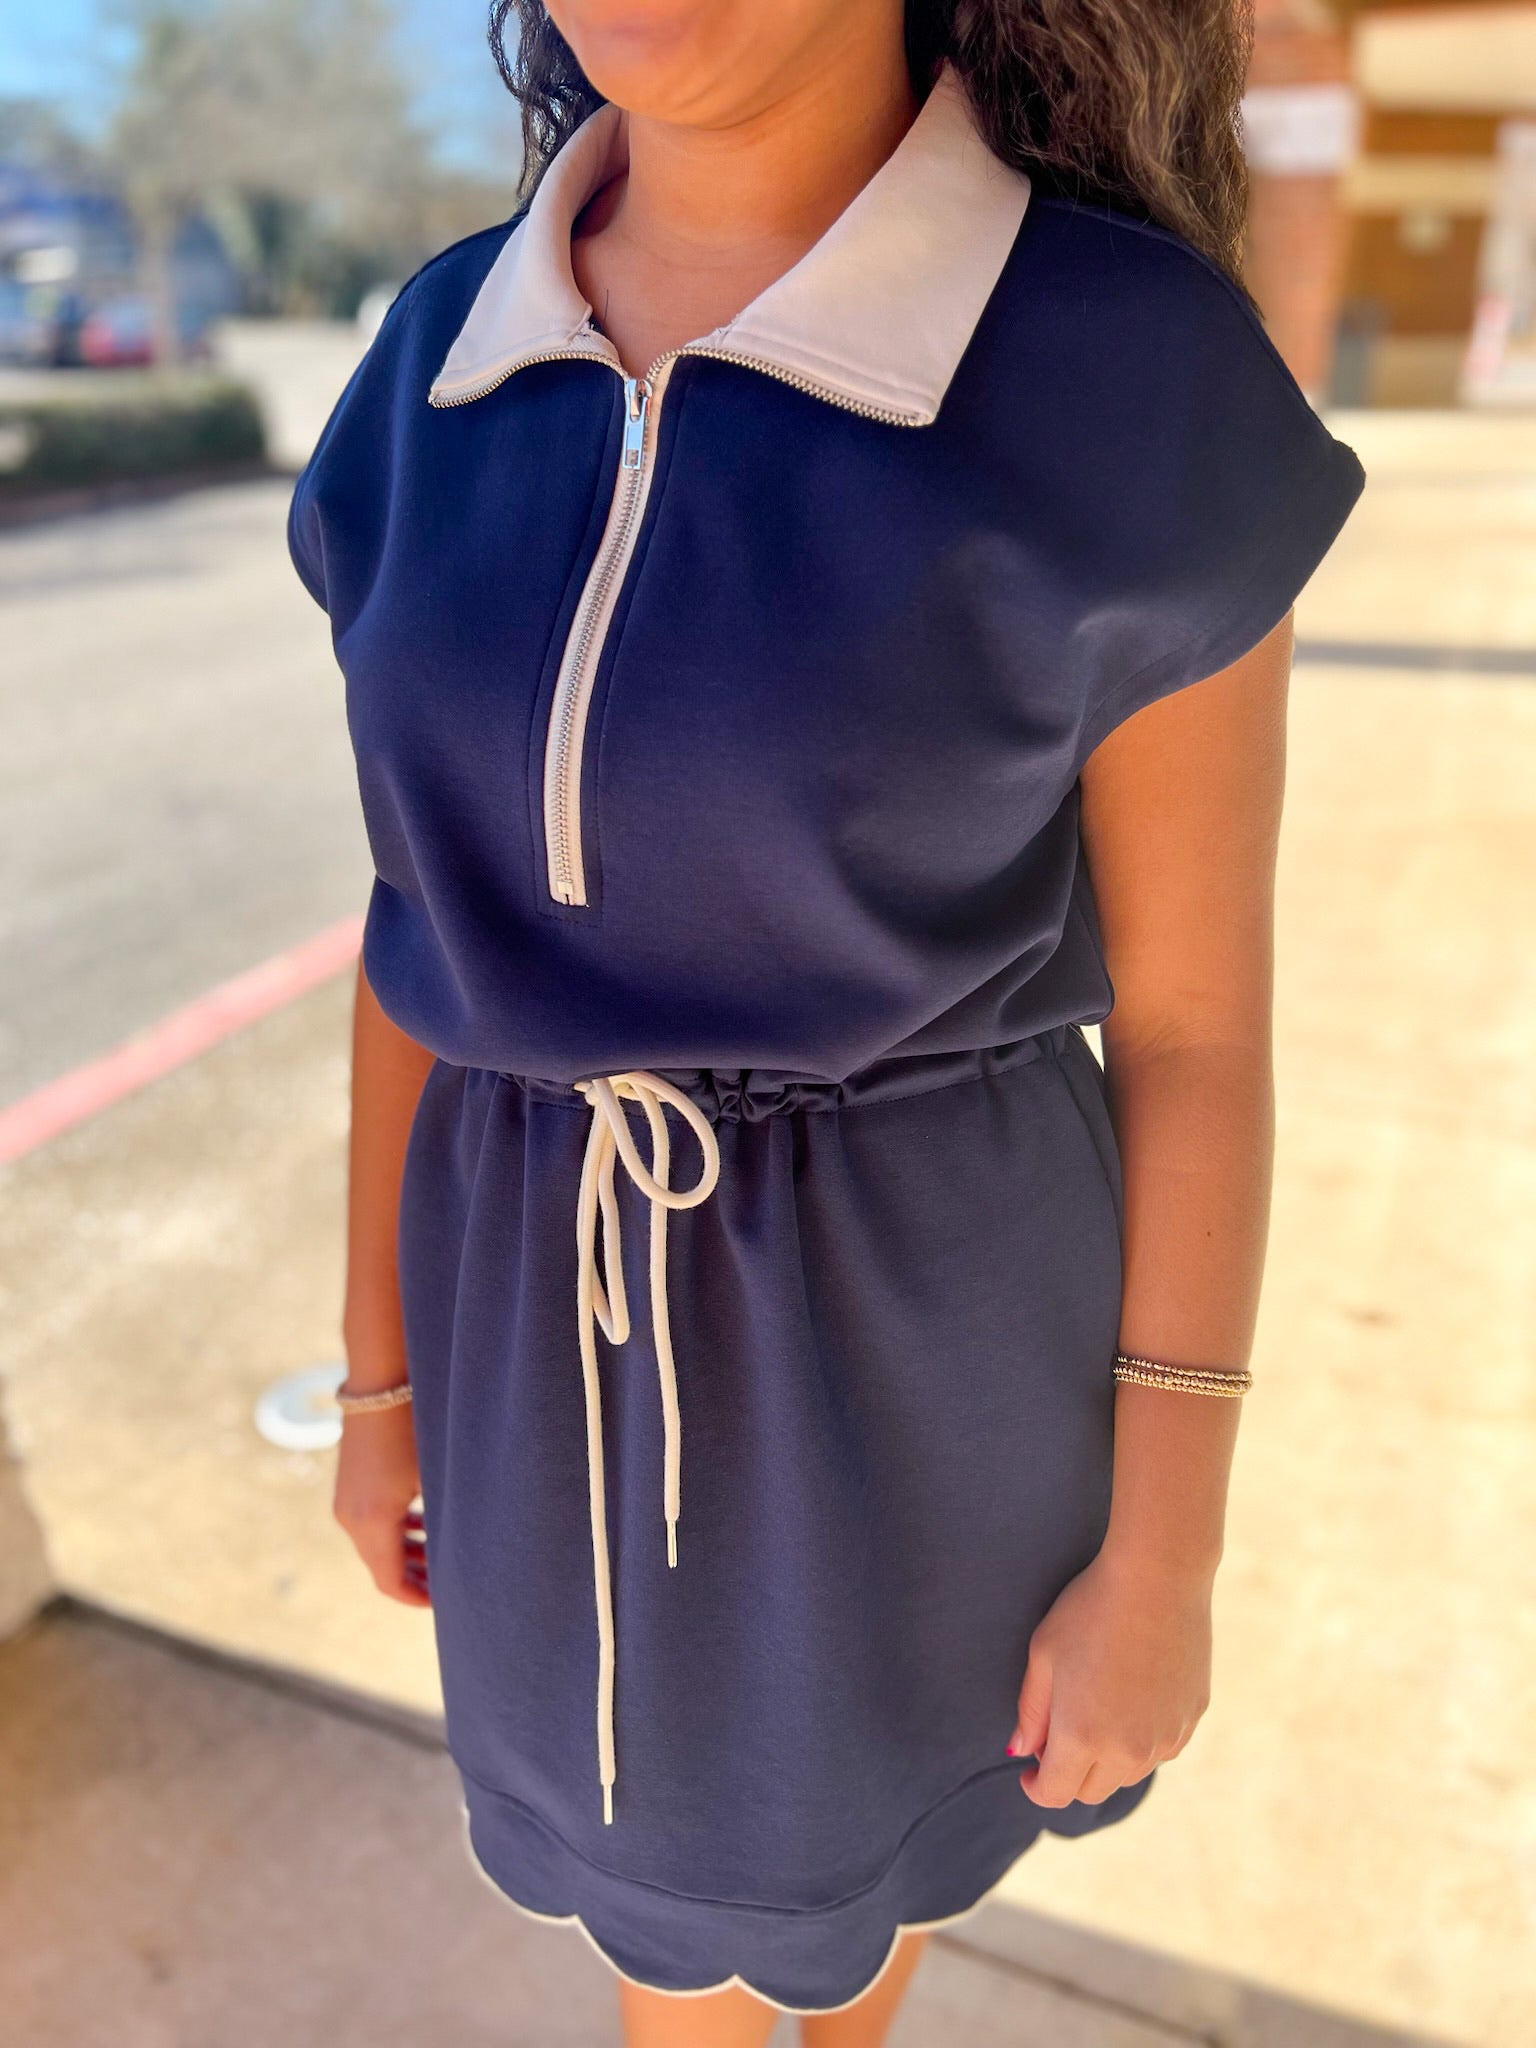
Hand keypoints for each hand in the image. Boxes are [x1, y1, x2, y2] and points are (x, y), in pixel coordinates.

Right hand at [332, 1401, 430, 1607]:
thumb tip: (466, 1555)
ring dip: (406, 1554)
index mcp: (372, 1523)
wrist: (379, 1382)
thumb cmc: (416, 1428)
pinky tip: (423, 1525)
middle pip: (382, 1567)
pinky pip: (369, 1524)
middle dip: (415, 1578)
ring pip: (376, 1545)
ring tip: (441, 1558)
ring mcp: (345, 1502)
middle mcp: (350, 1518)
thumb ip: (444, 1520)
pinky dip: (394, 1532)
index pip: (390, 1582)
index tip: (447, 1601)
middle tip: (450, 1584)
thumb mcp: (435, 1477)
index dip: (417, 1598)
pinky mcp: (347, 1487)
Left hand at [1009, 1546, 1212, 1805]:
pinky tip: (1132, 1698)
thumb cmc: (1090, 1608)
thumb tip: (1022, 1751)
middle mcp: (1128, 1750)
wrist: (1158, 1576)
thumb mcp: (1044, 1653)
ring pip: (1128, 1774)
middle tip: (1058, 1735)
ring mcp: (1166, 1737)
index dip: (1036, 1787)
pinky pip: (1160, 1749)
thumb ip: (1031, 1710)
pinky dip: (1141, 1741)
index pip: (1055, 1794)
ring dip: (1106, 1760)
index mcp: (1083, 1736)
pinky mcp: (1191, 1719)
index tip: (1030, 1770)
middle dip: (1069, 1774)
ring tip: (1096, 1708)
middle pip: (1091, 1791)